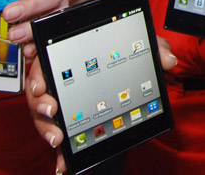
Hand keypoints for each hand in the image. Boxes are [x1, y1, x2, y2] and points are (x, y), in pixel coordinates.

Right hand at [27, 37, 177, 173]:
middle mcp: (59, 79)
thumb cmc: (122, 52)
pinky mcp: (68, 121)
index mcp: (68, 56)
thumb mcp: (138, 43)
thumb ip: (153, 46)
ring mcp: (61, 101)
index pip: (43, 60)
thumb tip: (168, 59)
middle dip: (40, 104)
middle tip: (52, 110)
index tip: (39, 82)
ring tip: (57, 138)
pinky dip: (59, 152)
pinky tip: (63, 164)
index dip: (36, 71)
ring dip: (46, 128)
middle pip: (38, 91)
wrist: (123, 67)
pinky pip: (59, 134)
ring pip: (43, 116)